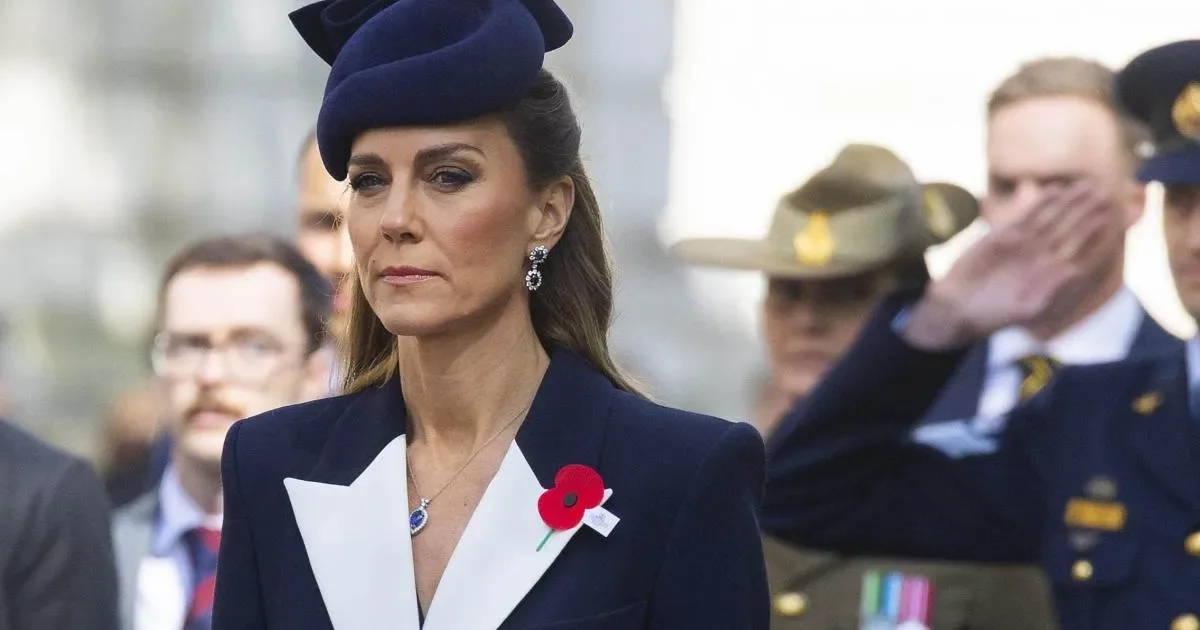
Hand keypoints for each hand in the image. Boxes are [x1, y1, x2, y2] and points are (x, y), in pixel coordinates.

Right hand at [902, 181, 1113, 349]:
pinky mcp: (1004, 235)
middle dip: (1087, 211)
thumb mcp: (1029, 308)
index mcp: (1053, 273)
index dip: (1095, 233)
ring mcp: (1024, 243)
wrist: (959, 306)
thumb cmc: (995, 314)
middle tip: (1106, 192)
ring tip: (1087, 185)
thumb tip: (1076, 270)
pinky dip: (1040, 203)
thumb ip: (1052, 289)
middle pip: (1070, 228)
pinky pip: (1026, 216)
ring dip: (1070, 202)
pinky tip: (1054, 190)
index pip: (1080, 249)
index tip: (1112, 217)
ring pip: (1052, 218)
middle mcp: (1043, 255)